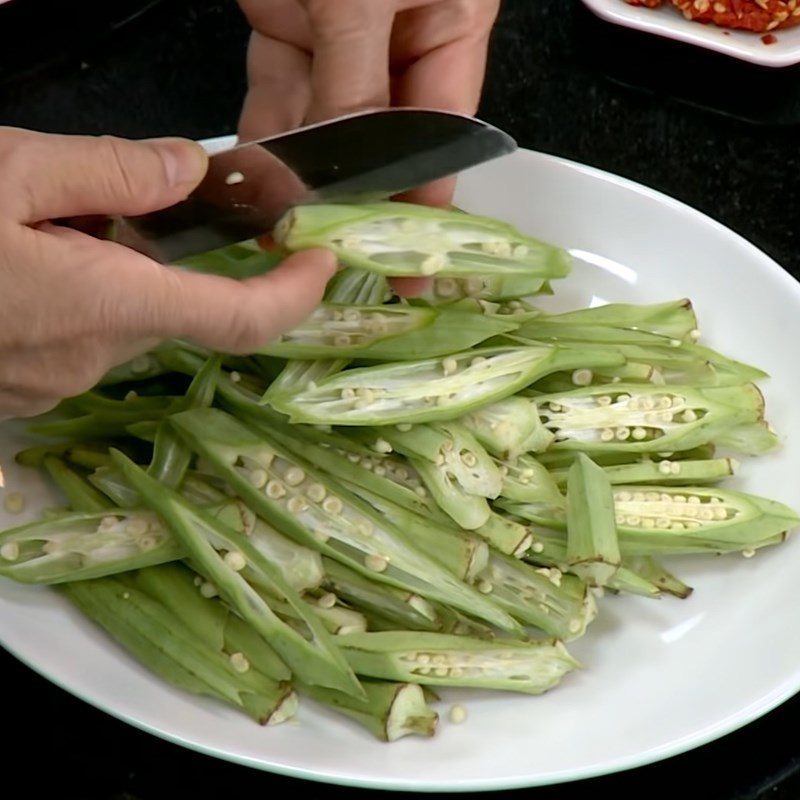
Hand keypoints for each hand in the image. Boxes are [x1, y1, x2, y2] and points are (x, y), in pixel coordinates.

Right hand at [0, 128, 335, 417]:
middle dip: (149, 252)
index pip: (238, 315)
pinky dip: (70, 300)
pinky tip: (13, 269)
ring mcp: (56, 383)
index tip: (320, 261)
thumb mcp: (6, 173)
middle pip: (169, 301)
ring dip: (103, 273)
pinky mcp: (24, 391)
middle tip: (79, 200)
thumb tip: (190, 168)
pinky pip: (77, 338)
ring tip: (31, 227)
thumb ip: (109, 170)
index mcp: (109, 303)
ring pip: (119, 318)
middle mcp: (95, 358)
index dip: (293, 294)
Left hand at [237, 0, 500, 295]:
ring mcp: (339, 42)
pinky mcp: (287, 31)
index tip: (409, 267)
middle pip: (376, 146)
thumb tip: (334, 168)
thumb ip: (353, 83)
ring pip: (320, 127)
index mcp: (448, 32)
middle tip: (329, 258)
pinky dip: (263, 136)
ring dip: (297, 177)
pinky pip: (277, 95)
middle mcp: (399, 50)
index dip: (421, 208)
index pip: (436, 139)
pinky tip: (252, 180)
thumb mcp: (362, 0)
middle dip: (349, 199)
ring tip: (279, 231)